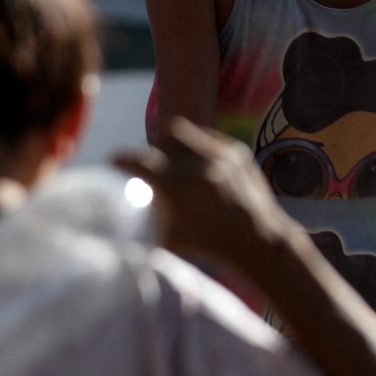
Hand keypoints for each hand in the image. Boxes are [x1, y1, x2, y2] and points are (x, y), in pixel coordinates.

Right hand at [113, 118, 283, 265]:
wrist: (262, 241)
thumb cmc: (212, 245)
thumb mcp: (169, 237)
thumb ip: (144, 220)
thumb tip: (117, 222)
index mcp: (179, 187)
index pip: (139, 160)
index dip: (120, 160)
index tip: (113, 162)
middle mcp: (199, 164)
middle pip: (163, 137)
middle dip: (153, 146)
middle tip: (151, 161)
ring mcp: (221, 154)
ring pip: (183, 130)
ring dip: (172, 142)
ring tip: (173, 160)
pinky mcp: (237, 151)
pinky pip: (206, 136)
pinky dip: (195, 145)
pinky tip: (195, 162)